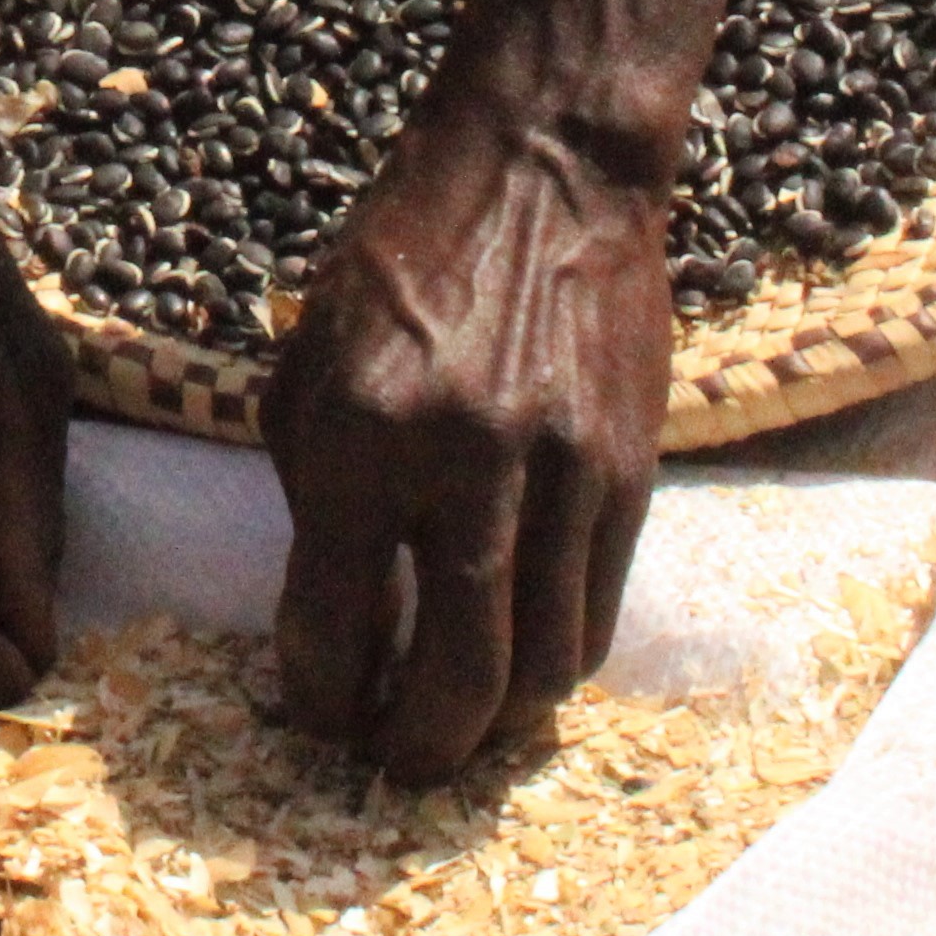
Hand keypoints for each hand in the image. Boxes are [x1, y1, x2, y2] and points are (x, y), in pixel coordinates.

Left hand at [262, 0, 730, 781]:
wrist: (543, 169)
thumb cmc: (402, 261)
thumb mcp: (309, 361)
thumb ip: (310, 490)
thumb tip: (326, 623)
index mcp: (354, 435)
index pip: (328, 625)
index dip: (316, 697)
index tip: (315, 715)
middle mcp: (457, 465)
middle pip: (450, 679)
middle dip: (415, 749)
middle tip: (393, 766)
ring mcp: (555, 473)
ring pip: (539, 668)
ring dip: (495, 721)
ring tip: (461, 724)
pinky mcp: (627, 472)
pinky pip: (597, 614)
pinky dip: (558, 660)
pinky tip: (524, 661)